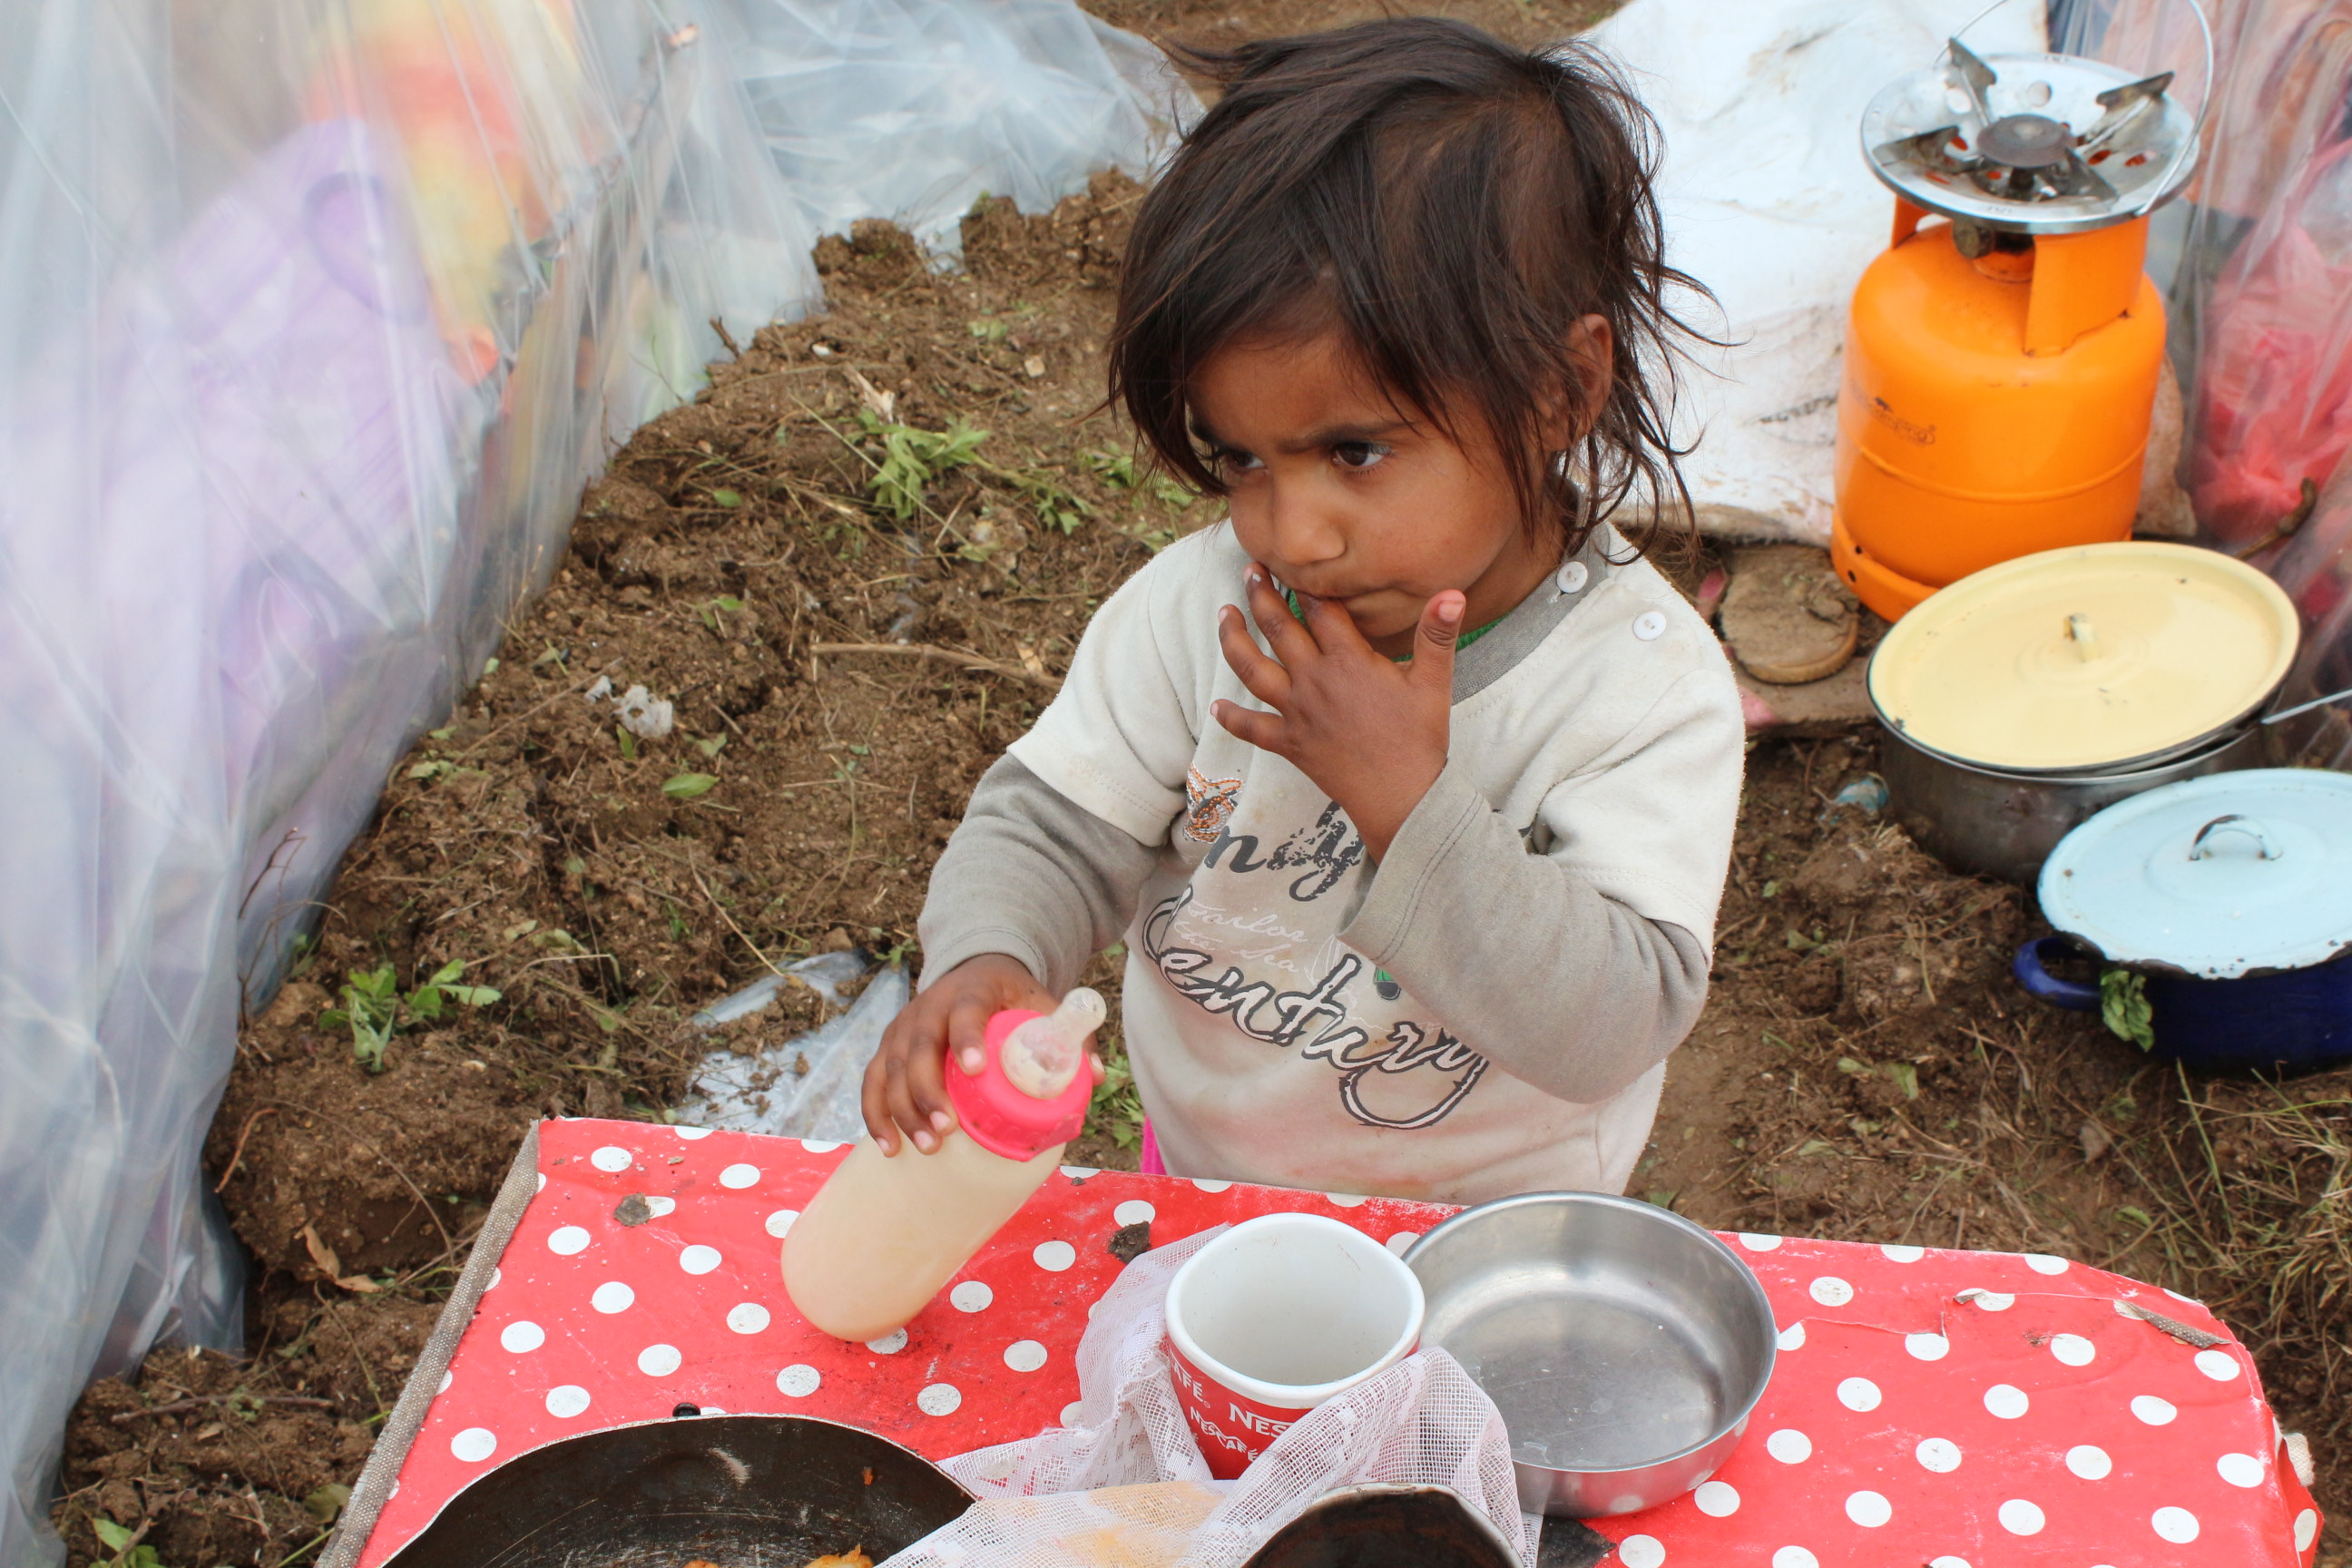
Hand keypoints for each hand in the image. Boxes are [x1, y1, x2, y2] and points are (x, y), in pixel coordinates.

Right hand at [860, 954, 1104, 1154]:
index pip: (965, 1011)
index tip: (975, 1071)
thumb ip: (1071, 1037)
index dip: (967, 1038)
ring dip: (902, 1110)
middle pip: (918, 1047)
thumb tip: (1098, 1076)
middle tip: (948, 1129)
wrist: (975, 973)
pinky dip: (876, 1115)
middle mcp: (929, 1006)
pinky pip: (872, 1082)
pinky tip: (890, 1148)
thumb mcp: (1043, 1004)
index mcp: (971, 991)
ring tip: (928, 1146)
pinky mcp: (888, 1048)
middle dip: (927, 1091)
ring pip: (889, 1068)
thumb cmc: (1013, 998)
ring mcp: (903, 1026)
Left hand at [1211, 565, 1460, 860]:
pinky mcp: (1289, 743)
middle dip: (1261, 595)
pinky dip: (1231, 718)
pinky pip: (1251, 728)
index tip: (1293, 563)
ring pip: (1252, 669)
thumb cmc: (1419, 739)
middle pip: (1279, 628)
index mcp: (1348, 661)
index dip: (1307, 583)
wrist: (1401, 797)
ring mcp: (1296, 712)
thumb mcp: (1434, 682)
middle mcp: (1314, 680)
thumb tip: (1453, 592)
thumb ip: (1438, 634)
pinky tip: (1214, 708)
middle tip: (1250, 570)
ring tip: (1223, 613)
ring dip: (1233, 638)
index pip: (1321, 609)